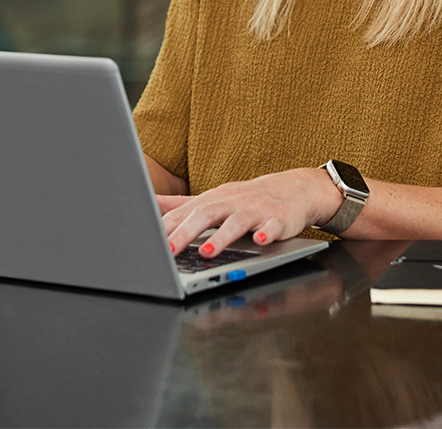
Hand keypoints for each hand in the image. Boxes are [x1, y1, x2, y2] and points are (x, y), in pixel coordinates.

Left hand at [157, 167, 342, 258]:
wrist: (293, 189)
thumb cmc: (245, 199)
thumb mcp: (211, 199)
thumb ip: (180, 204)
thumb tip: (149, 203)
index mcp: (213, 200)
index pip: (185, 212)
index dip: (166, 226)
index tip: (148, 241)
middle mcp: (231, 203)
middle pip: (206, 215)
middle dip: (186, 232)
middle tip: (168, 249)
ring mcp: (256, 210)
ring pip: (237, 222)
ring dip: (222, 237)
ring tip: (207, 252)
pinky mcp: (279, 219)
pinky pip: (273, 226)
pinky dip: (267, 233)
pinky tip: (261, 240)